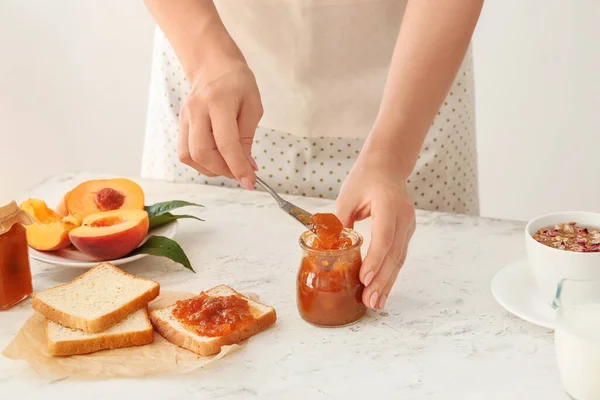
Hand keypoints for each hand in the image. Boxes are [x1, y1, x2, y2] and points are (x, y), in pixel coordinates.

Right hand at [178, 61, 262, 189]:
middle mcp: (196, 111)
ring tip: (229, 164)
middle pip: (201, 153)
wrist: (213, 64)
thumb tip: (247, 167)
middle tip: (240, 172)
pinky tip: (217, 157)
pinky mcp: (180, 124)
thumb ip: (247, 138)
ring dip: (211, 169)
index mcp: (218, 102)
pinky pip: (186, 152)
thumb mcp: (253, 106)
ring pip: (189, 156)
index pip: (225, 143)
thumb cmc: (238, 82)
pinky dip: (202, 162)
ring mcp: (184, 117)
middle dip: (223, 170)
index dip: (238, 167)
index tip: (250, 182)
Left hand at [336, 150, 415, 308]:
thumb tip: (328, 248)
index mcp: (388, 204)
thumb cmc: (365, 178)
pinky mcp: (406, 232)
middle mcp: (403, 216)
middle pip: (394, 253)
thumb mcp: (347, 196)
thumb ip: (340, 222)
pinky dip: (390, 274)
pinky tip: (382, 290)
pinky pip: (398, 256)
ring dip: (387, 282)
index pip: (384, 236)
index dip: (375, 259)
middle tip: (370, 300)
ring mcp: (408, 225)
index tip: (365, 278)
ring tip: (376, 303)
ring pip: (399, 258)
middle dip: (382, 280)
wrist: (387, 166)